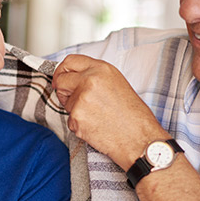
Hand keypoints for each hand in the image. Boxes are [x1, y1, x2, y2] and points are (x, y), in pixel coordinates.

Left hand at [52, 54, 168, 168]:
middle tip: (76, 101)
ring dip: (74, 111)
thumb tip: (73, 78)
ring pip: (65, 103)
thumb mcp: (116, 84)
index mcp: (101, 69)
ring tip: (96, 116)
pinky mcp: (76, 117)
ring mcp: (81, 99)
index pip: (70, 61)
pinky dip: (79, 126)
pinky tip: (96, 127)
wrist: (139, 139)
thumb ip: (94, 77)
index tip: (61, 78)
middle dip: (63, 91)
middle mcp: (89, 80)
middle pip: (61, 80)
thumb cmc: (133, 116)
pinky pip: (70, 121)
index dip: (62, 71)